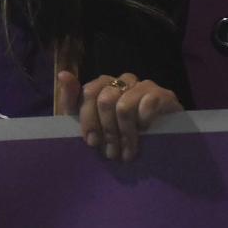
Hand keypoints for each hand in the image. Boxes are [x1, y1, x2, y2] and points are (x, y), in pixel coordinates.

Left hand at [59, 71, 180, 163]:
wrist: (159, 142)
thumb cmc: (117, 131)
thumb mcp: (89, 121)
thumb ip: (72, 99)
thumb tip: (63, 74)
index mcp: (104, 84)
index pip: (89, 92)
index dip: (88, 119)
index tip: (91, 143)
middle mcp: (123, 80)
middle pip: (105, 100)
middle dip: (106, 131)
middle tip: (110, 153)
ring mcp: (144, 86)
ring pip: (124, 106)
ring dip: (124, 134)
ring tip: (126, 153)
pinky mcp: (164, 95)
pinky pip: (148, 104)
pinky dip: (143, 122)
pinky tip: (144, 134)